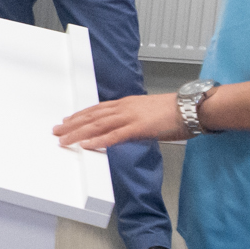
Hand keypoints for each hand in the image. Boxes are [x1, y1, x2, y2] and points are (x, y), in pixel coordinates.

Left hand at [55, 92, 185, 151]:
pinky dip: (99, 141)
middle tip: (57, 131)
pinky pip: (114, 136)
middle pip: (92, 116)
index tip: (67, 121)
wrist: (192, 107)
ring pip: (98, 125)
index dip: (80, 115)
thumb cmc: (176, 111)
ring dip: (79, 133)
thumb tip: (124, 129)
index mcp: (127, 103)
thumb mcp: (149, 112)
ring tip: (64, 140)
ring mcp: (131, 117)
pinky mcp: (139, 128)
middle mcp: (125, 108)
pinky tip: (86, 145)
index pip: (98, 109)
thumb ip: (134, 119)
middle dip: (72, 124)